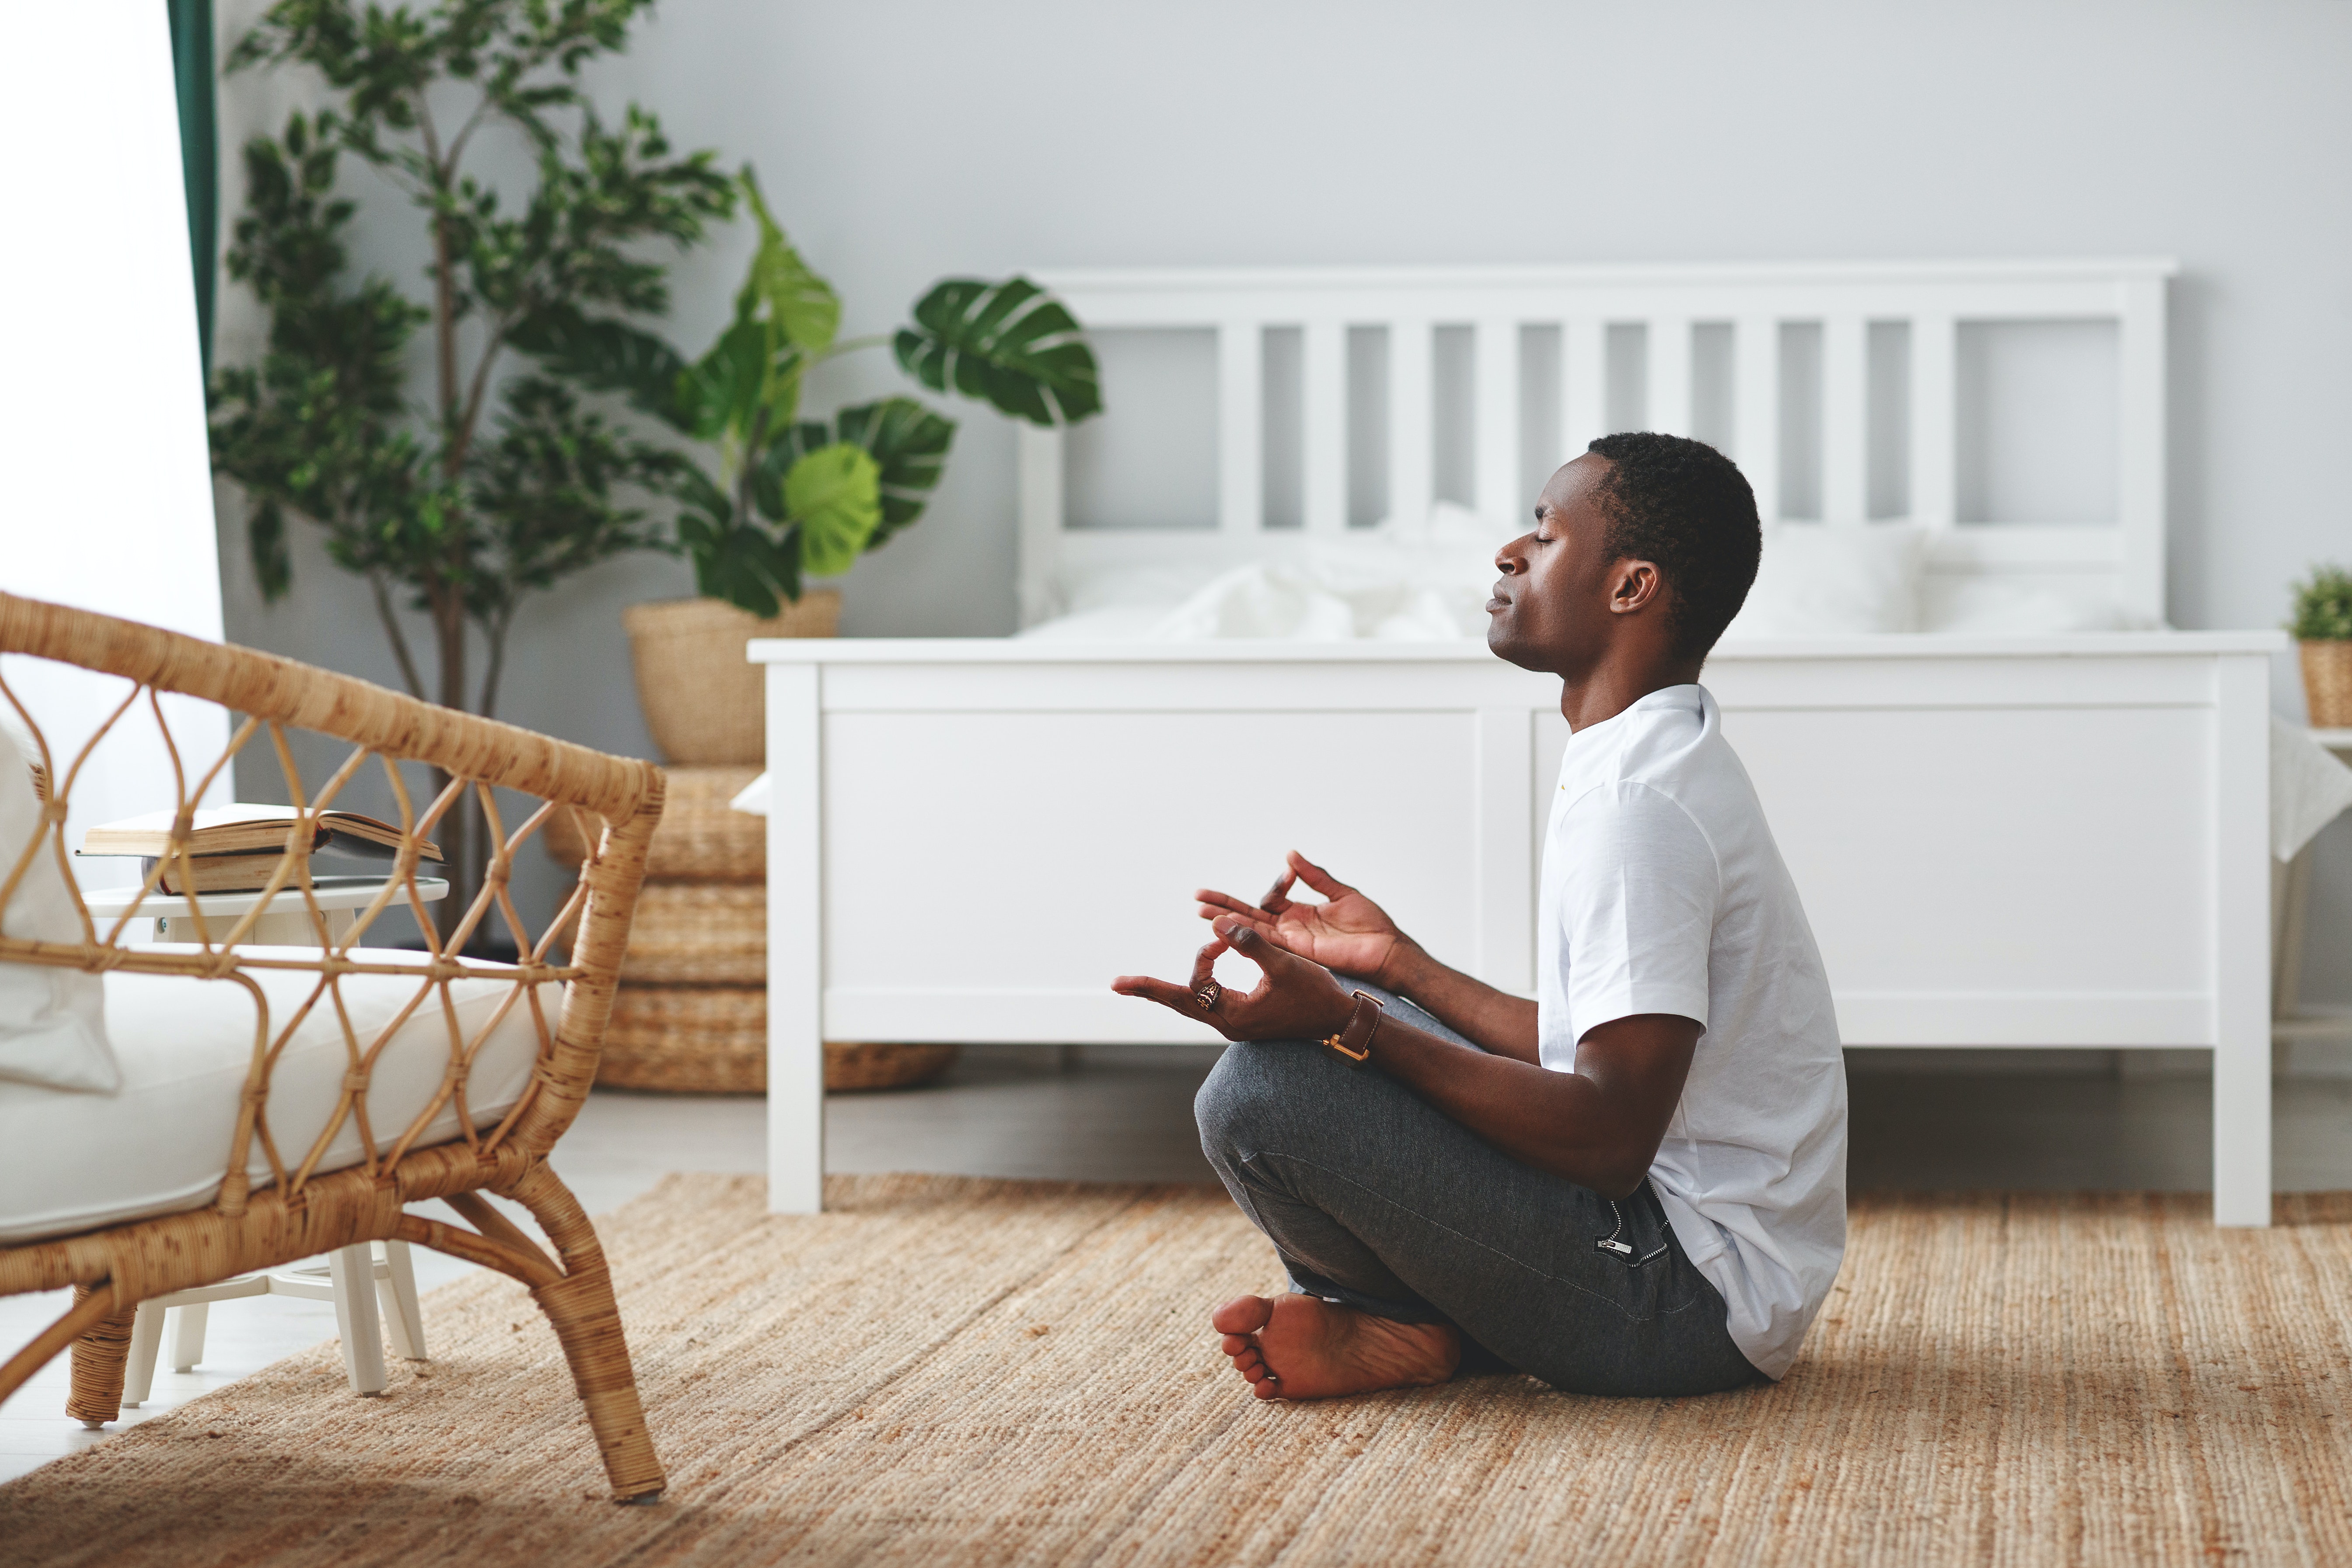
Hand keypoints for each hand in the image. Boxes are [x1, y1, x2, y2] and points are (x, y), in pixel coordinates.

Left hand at [1112, 921, 1355, 1042]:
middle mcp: (1228, 1024)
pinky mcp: (1242, 1018)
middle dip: (1148, 991)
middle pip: (1178, 1003)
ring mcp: (1234, 1023)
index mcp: (1234, 1016)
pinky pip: (1206, 1002)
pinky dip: (1193, 987)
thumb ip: (1249, 943)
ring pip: (1191, 1004)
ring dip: (1167, 990)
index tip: (1221, 937)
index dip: (1201, 956)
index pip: (1195, 986)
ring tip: (1135, 985)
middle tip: (1115, 984)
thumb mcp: (1284, 964)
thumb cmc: (1314, 994)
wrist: (1338, 1022)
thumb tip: (1217, 923)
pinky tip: (1184, 981)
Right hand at [1195, 851, 1412, 985]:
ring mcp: (1291, 940)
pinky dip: (1244, 933)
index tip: (1288, 874)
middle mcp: (1291, 927)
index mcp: (1301, 912)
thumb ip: (1315, 875)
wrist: (1387, 949)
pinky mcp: (1296, 950)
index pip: (1272, 898)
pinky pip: (1265, 941)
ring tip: (1200, 911)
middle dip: (1225, 905)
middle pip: (1250, 914)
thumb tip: (1290, 855)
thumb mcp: (1341, 892)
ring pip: (1250, 929)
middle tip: (1198, 897)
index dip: (1276, 884)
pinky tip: (1225, 927)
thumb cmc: (1371, 924)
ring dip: (1225, 920)